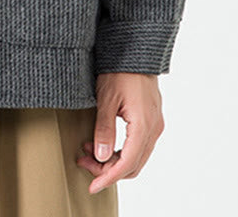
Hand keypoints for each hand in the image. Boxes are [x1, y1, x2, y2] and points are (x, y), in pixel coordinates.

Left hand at [75, 72, 164, 193]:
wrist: (135, 51)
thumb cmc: (120, 70)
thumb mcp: (106, 98)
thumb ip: (104, 129)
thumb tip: (100, 156)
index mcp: (144, 125)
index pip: (127, 163)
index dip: (108, 177)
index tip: (92, 185)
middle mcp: (154, 129)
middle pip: (132, 164)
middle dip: (107, 169)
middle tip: (83, 161)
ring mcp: (154, 125)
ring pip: (135, 156)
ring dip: (112, 159)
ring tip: (87, 150)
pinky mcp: (151, 120)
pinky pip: (137, 145)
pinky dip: (120, 150)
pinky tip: (100, 141)